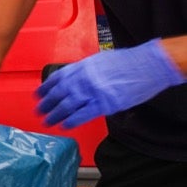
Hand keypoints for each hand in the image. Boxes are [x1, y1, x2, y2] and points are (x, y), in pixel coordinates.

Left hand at [37, 39, 185, 128]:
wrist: (148, 65)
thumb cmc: (127, 62)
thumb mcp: (99, 61)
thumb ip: (84, 71)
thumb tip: (73, 81)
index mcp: (82, 66)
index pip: (57, 78)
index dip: (45, 88)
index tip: (38, 95)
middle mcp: (83, 78)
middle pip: (59, 93)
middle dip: (46, 103)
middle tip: (39, 111)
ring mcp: (93, 92)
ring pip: (67, 105)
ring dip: (55, 115)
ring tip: (47, 121)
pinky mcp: (104, 104)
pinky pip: (83, 115)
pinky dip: (72, 121)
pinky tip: (64, 125)